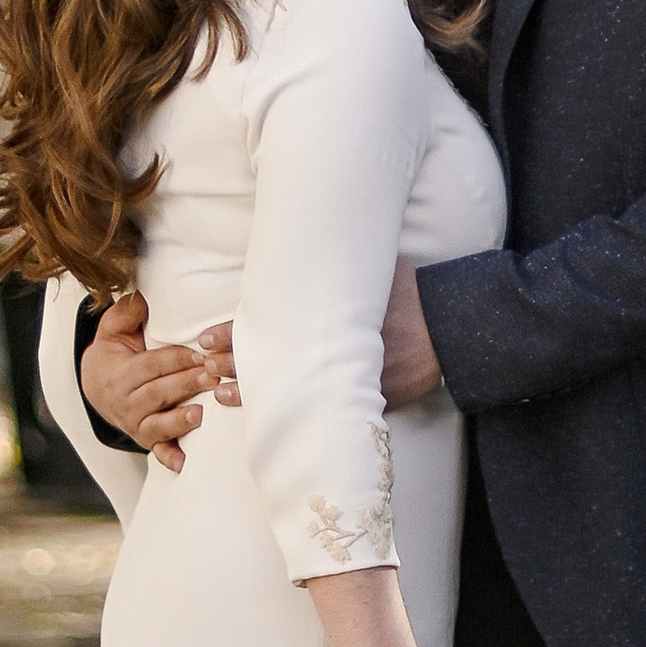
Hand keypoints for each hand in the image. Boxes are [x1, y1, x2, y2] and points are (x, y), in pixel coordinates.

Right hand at [77, 290, 214, 475]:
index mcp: (119, 374)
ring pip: (158, 423)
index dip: (175, 359)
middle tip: (213, 377)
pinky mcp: (146, 439)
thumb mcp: (112, 329)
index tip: (199, 353)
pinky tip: (185, 463)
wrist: (95, 386)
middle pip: (158, 392)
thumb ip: (125, 313)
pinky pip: (157, 451)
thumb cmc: (113, 354)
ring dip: (179, 420)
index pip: (150, 366)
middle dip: (186, 384)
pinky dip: (170, 458)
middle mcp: (125, 402)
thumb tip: (141, 296)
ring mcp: (136, 423)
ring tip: (200, 414)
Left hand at [194, 269, 440, 414]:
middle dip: (230, 362)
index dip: (229, 333)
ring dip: (246, 389)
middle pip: (263, 357)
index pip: (260, 324)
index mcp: (313, 314)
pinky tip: (261, 416)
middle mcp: (317, 347)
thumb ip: (337, 261)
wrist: (442, 328)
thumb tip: (314, 230)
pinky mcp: (351, 396)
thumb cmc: (407, 293)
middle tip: (202, 366)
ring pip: (278, 386)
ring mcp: (332, 375)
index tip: (204, 340)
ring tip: (218, 393)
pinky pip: (308, 407)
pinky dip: (282, 410)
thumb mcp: (367, 267)